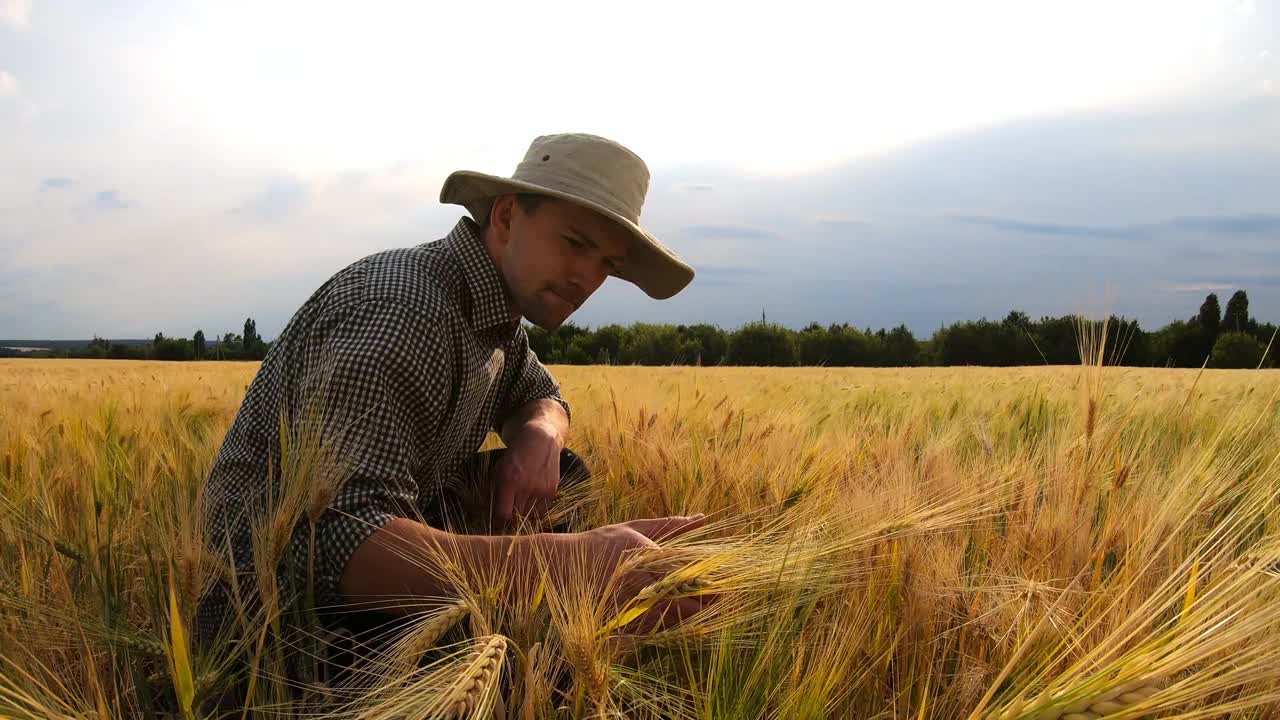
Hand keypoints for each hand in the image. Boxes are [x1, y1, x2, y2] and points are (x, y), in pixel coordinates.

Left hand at [491, 426, 561, 530]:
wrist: (540, 441)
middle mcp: (525, 487)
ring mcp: (540, 489)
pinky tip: (531, 504)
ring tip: (520, 510)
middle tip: (509, 519)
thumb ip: (496, 491)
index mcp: (508, 481)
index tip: (498, 524)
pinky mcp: (552, 490)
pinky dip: (536, 512)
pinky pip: (542, 511)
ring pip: (530, 516)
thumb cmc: (516, 457)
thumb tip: (494, 515)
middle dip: (512, 521)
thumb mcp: (500, 470)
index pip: (503, 515)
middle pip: (517, 518)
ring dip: (524, 516)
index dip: (500, 523)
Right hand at [553, 515, 708, 631]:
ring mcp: (628, 605)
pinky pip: (652, 629)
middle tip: (718, 599)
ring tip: (699, 607)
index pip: (685, 575)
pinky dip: (667, 624)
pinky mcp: (620, 622)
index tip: (722, 583)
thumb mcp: (635, 529)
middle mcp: (639, 584)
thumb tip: (702, 517)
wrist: (562, 567)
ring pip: (670, 618)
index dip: (706, 582)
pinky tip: (673, 616)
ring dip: (688, 615)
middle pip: (682, 601)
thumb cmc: (601, 543)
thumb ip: (670, 526)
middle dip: (702, 602)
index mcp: (645, 558)